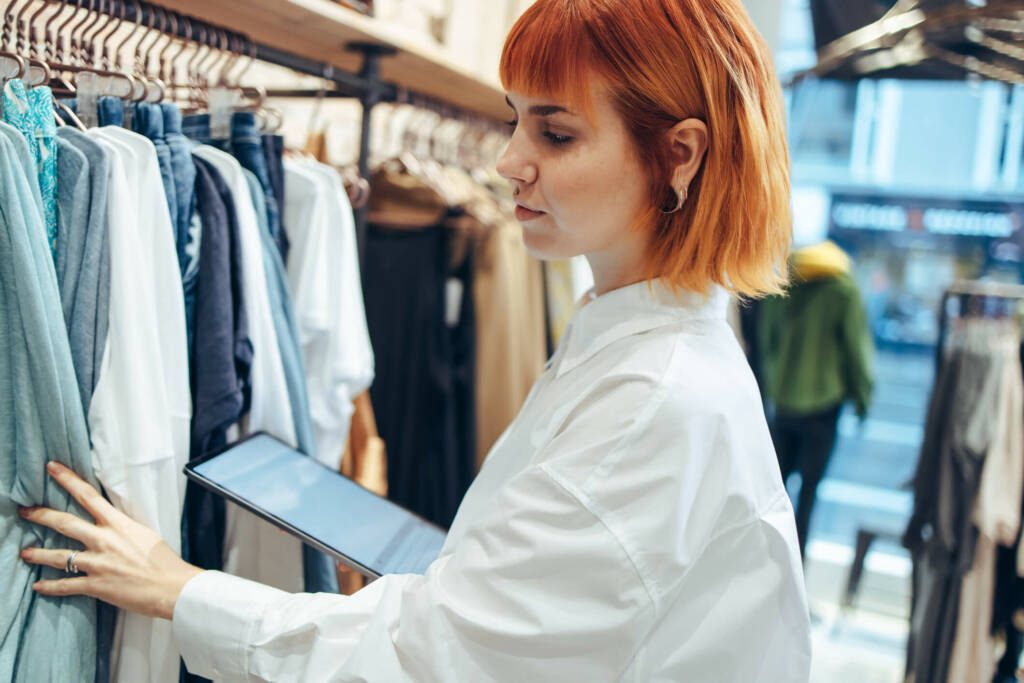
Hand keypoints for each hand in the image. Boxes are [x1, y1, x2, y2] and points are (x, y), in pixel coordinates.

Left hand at [18, 461, 202, 620]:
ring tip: (25, 552)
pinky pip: (66, 586)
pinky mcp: (96, 585)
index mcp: (119, 524)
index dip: (68, 479)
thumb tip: (115, 526)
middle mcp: (104, 540)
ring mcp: (98, 563)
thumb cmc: (164, 561)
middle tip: (25, 510)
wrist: (172, 586)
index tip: (52, 468)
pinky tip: (38, 586)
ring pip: (59, 556)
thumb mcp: (146, 535)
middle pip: (65, 523)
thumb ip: (125, 529)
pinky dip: (50, 587)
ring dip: (38, 554)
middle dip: (41, 515)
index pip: (88, 496)